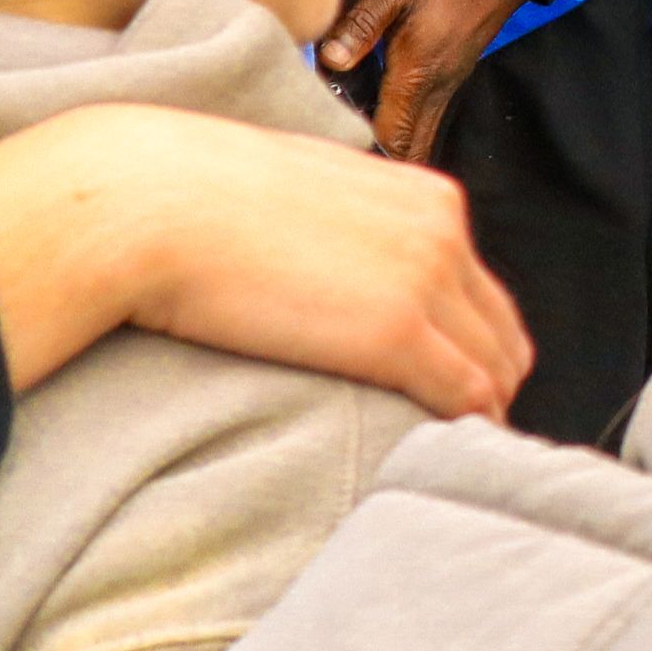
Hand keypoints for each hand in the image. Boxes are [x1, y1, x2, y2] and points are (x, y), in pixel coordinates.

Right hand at [0, 104, 529, 418]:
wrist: (150, 201)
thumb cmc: (198, 199)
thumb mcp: (305, 195)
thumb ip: (347, 227)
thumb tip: (341, 268)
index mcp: (426, 199)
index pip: (482, 286)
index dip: (476, 342)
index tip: (457, 381)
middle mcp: (443, 234)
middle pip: (501, 332)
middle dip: (491, 382)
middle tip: (461, 430)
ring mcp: (425, 282)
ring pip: (493, 368)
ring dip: (481, 413)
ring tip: (449, 453)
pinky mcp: (394, 334)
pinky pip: (462, 395)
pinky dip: (462, 428)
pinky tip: (440, 454)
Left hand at [320, 0, 534, 161]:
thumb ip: (361, 24)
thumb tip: (329, 61)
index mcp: (417, 70)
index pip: (391, 134)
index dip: (365, 155)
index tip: (338, 168)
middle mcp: (436, 86)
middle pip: (411, 146)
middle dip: (382, 165)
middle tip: (343, 174)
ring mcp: (447, 82)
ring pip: (421, 135)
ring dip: (395, 150)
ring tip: (356, 157)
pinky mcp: (449, 72)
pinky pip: (427, 117)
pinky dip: (406, 132)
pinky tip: (382, 126)